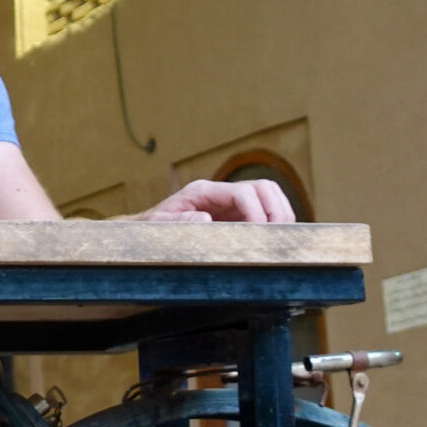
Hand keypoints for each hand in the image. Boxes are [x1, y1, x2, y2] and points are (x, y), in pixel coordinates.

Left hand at [139, 177, 296, 223]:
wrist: (146, 229)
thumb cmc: (151, 228)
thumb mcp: (158, 226)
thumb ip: (178, 222)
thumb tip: (205, 219)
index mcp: (202, 191)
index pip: (241, 192)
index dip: (256, 211)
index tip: (260, 233)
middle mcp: (220, 192)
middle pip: (263, 187)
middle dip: (276, 209)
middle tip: (278, 235)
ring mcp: (230, 201)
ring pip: (269, 195)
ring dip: (281, 213)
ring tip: (279, 237)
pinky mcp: (235, 214)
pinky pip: (264, 210)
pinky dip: (275, 221)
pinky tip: (273, 239)